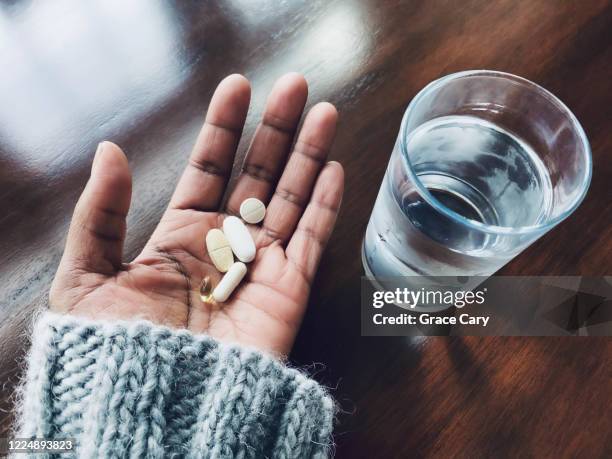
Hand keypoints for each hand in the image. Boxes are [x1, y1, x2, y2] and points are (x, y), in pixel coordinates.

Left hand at [49, 73, 343, 355]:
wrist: (157, 405)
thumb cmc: (116, 348)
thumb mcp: (86, 276)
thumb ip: (100, 213)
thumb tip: (111, 150)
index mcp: (181, 235)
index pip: (208, 167)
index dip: (223, 127)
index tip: (237, 86)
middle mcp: (226, 244)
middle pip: (258, 174)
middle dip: (276, 129)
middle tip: (294, 84)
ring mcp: (261, 265)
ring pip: (292, 198)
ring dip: (308, 154)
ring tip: (323, 111)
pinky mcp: (290, 290)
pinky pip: (314, 239)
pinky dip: (326, 204)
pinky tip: (333, 168)